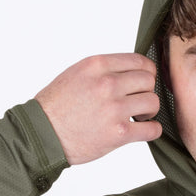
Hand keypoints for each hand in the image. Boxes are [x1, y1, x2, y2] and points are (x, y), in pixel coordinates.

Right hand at [35, 54, 161, 164]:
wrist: (42, 134)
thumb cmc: (56, 106)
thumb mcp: (76, 74)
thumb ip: (103, 70)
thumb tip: (129, 72)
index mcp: (97, 65)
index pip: (139, 61)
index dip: (146, 73)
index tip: (143, 83)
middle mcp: (107, 84)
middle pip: (149, 81)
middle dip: (146, 91)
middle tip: (137, 102)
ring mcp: (114, 108)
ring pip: (153, 102)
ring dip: (149, 111)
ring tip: (137, 117)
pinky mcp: (119, 133)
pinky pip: (152, 129)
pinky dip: (152, 130)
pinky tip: (142, 131)